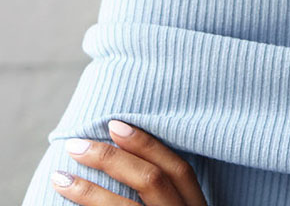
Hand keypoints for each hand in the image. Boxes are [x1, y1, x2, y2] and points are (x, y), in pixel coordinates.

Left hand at [50, 120, 207, 205]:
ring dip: (88, 190)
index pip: (180, 169)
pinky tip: (67, 200)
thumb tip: (128, 151)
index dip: (148, 144)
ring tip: (59, 175)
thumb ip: (168, 192)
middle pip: (152, 181)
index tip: (115, 124)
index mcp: (196, 205)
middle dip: (113, 160)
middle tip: (77, 144)